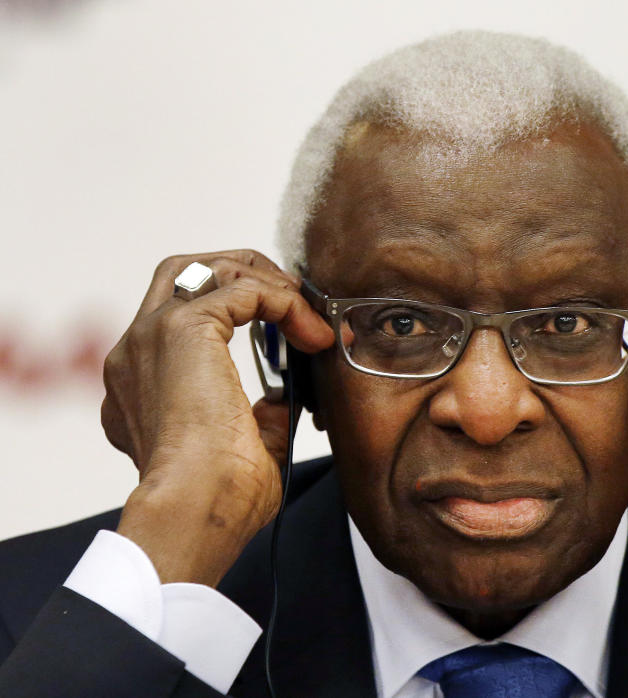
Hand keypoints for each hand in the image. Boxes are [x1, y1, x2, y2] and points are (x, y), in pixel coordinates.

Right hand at [101, 251, 332, 585]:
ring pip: (208, 269)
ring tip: (308, 313)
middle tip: (291, 298)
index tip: (285, 334)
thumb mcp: (242, 450)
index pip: (179, 318)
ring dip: (266, 282)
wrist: (196, 509)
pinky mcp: (182, 329)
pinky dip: (282, 300)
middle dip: (243, 271)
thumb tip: (283, 400)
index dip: (236, 311)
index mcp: (140, 384)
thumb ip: (259, 418)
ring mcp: (151, 336)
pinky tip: (310, 332)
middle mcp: (135, 353)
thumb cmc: (216, 500)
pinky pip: (241, 288)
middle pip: (184, 273)